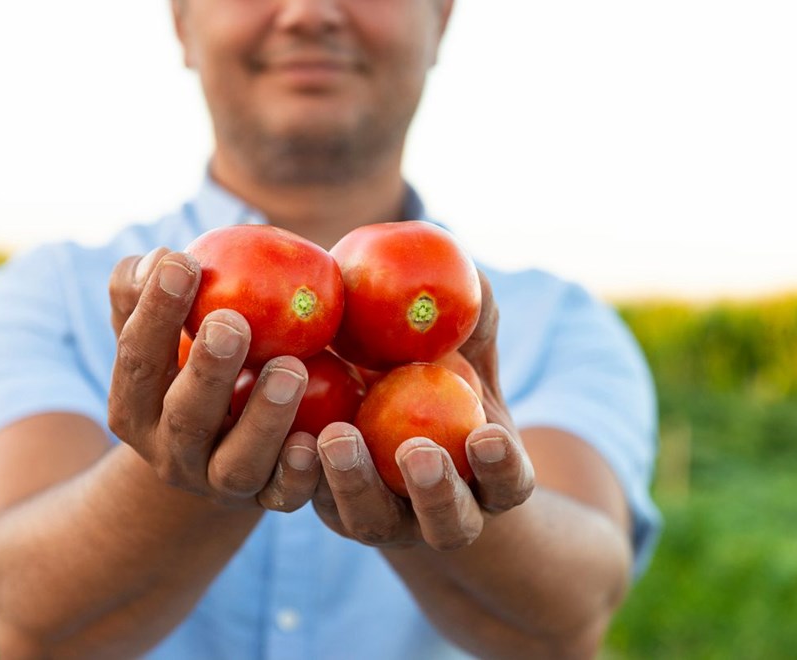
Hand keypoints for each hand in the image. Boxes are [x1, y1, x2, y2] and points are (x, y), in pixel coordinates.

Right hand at [107, 249, 322, 511]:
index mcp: (134, 408)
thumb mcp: (157, 329)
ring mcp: (219, 482)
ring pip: (237, 464)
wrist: (218, 446)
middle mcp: (171, 453)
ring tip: (291, 367)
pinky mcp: (267, 499)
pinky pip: (284, 495)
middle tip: (232, 321)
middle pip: (185, 417)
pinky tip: (316, 438)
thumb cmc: (187, 362)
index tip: (182, 261)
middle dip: (207, 369)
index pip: (138, 359)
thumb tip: (157, 260)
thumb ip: (143, 291)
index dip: (155, 312)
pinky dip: (299, 472)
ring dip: (263, 418)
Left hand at [312, 269, 534, 549]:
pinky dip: (298, 471)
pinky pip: (311, 500)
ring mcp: (381, 518)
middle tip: (416, 451)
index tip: (487, 436)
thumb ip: (470, 317)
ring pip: (370, 521)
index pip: (508, 484)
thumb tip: (468, 273)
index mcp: (486, 479)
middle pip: (446, 524)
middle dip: (435, 493)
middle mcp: (439, 513)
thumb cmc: (439, 371)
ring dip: (355, 484)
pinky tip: (288, 433)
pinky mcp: (324, 507)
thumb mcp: (461, 346)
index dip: (502, 469)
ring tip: (335, 436)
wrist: (376, 405)